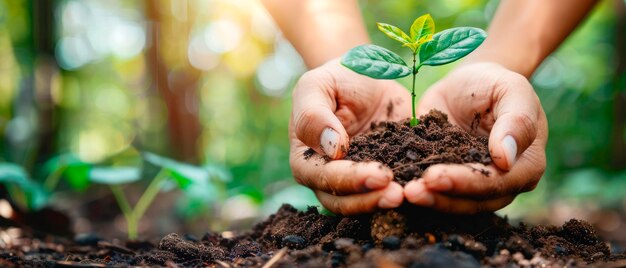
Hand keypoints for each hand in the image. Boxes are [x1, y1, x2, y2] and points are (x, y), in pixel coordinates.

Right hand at [289, 59, 408, 214]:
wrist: (369, 77)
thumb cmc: (336, 79)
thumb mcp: (318, 85)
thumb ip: (313, 115)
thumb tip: (332, 149)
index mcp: (306, 158)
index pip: (322, 177)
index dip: (349, 180)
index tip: (378, 175)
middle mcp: (327, 177)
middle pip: (342, 201)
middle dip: (370, 199)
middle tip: (398, 194)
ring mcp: (355, 181)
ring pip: (365, 204)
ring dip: (385, 203)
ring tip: (410, 195)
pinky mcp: (383, 179)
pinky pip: (389, 192)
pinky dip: (404, 193)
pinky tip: (423, 188)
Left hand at [404, 62, 547, 213]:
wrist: (469, 81)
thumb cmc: (495, 83)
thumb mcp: (511, 90)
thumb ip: (517, 121)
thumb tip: (506, 159)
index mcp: (526, 165)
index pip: (497, 182)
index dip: (466, 183)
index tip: (435, 176)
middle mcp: (503, 183)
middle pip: (474, 200)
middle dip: (442, 197)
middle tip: (412, 191)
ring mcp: (475, 185)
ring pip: (454, 203)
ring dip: (429, 200)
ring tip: (404, 192)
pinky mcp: (450, 180)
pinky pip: (436, 192)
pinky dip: (419, 191)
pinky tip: (398, 188)